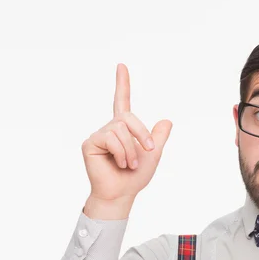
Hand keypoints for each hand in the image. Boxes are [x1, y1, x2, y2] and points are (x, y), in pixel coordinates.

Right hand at [81, 64, 171, 217]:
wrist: (123, 193)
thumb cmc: (135, 177)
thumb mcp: (153, 155)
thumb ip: (158, 137)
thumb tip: (167, 120)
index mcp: (124, 129)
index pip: (122, 101)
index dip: (122, 84)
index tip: (121, 66)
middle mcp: (110, 128)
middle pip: (127, 117)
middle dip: (141, 134)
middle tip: (148, 151)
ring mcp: (99, 135)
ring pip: (120, 129)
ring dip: (132, 149)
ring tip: (130, 164)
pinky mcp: (90, 143)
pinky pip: (111, 138)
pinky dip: (122, 153)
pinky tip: (120, 163)